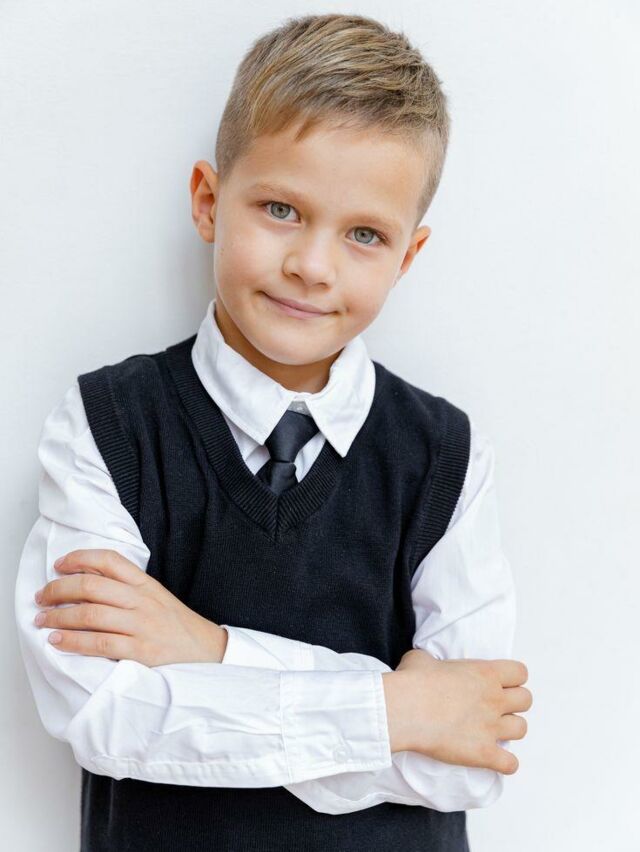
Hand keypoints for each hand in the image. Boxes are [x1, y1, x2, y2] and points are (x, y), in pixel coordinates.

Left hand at [33, 549, 227, 666]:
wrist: (207, 651)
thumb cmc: (176, 626)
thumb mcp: (155, 597)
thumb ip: (126, 588)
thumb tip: (86, 583)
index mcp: (145, 584)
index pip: (109, 560)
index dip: (79, 558)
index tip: (59, 565)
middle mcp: (142, 601)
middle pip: (92, 586)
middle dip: (59, 589)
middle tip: (42, 596)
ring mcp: (142, 626)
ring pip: (90, 614)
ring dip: (59, 616)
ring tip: (42, 619)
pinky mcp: (141, 652)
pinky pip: (100, 644)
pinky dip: (74, 642)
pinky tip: (58, 640)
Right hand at [382, 648, 531, 774]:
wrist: (406, 709)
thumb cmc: (413, 681)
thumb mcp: (423, 659)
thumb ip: (434, 662)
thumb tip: (427, 667)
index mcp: (485, 673)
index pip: (520, 672)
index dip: (512, 678)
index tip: (499, 682)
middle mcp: (494, 699)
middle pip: (526, 700)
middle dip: (513, 703)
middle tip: (495, 707)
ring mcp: (491, 727)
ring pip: (522, 729)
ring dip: (509, 730)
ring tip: (493, 732)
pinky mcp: (484, 753)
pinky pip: (511, 764)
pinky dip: (505, 763)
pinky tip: (494, 759)